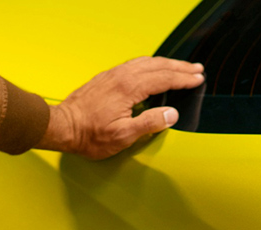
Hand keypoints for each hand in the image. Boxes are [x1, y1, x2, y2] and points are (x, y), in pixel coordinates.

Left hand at [37, 56, 205, 159]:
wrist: (63, 126)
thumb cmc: (89, 135)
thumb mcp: (123, 136)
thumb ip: (150, 123)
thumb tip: (171, 114)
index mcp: (129, 88)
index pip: (164, 78)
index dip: (183, 79)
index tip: (198, 79)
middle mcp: (121, 76)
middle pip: (158, 66)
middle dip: (179, 68)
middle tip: (197, 70)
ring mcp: (113, 75)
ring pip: (146, 62)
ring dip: (166, 64)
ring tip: (180, 67)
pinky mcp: (107, 78)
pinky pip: (134, 64)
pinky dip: (151, 64)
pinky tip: (153, 69)